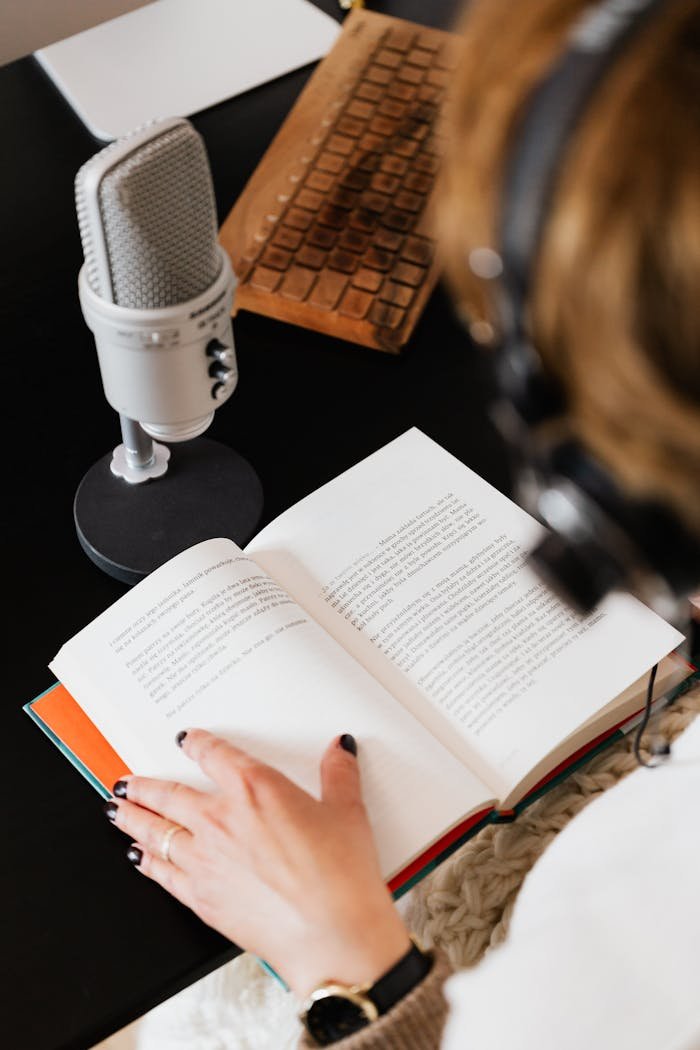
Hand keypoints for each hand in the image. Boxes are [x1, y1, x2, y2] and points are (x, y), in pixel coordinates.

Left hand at [104, 730, 410, 997]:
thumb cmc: (340, 878)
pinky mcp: (200, 897)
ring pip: (155, 831)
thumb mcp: (347, 813)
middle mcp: (221, 819)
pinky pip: (162, 873)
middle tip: (128, 780)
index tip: (187, 740)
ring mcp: (205, 860)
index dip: (197, 743)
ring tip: (117, 809)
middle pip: (169, 793)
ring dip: (132, 817)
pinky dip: (146, 862)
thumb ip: (338, 775)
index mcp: (255, 790)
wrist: (329, 936)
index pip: (214, 754)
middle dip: (144, 785)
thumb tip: (339, 751)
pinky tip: (138, 858)